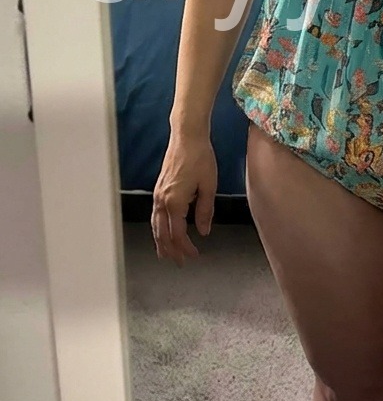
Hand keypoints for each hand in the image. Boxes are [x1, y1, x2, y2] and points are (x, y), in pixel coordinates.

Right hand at [151, 132, 217, 266]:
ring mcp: (158, 194)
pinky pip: (156, 215)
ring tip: (167, 254)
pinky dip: (158, 228)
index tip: (194, 256)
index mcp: (175, 202)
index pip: (178, 234)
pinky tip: (163, 230)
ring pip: (156, 226)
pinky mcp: (159, 189)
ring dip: (161, 242)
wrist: (187, 137)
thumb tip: (203, 231)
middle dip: (170, 250)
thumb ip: (205, 211)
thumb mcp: (209, 185)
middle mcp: (162, 200)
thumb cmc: (200, 157)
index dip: (185, 248)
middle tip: (179, 262)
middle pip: (162, 234)